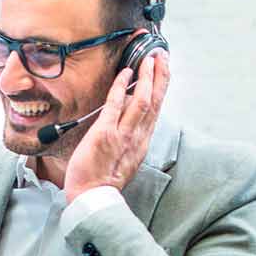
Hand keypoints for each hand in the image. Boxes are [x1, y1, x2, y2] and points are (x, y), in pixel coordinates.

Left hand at [64, 51, 169, 203]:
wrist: (92, 198)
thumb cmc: (102, 183)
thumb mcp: (124, 161)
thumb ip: (129, 140)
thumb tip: (127, 120)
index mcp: (142, 143)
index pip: (156, 111)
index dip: (161, 89)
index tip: (163, 72)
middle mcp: (137, 137)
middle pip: (155, 101)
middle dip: (161, 76)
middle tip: (162, 56)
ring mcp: (123, 135)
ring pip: (142, 100)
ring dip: (147, 76)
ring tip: (149, 58)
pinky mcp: (105, 134)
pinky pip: (116, 105)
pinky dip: (121, 87)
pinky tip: (125, 72)